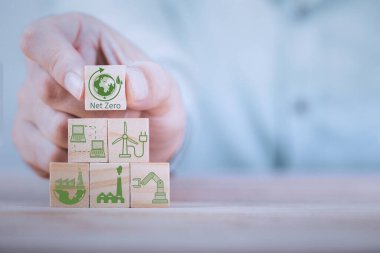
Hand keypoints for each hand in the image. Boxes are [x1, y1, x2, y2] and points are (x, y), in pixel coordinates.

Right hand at [13, 13, 185, 176]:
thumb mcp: (161, 85)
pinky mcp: (33, 141)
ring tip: (118, 131)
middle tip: (127, 114)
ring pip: (54, 128)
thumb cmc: (150, 99)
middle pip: (49, 91)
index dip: (60, 64)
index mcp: (72, 38)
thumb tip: (130, 87)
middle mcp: (43, 71)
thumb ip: (151, 81)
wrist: (149, 135)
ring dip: (98, 138)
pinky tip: (100, 153)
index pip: (41, 41)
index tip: (87, 88)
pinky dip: (83, 161)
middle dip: (98, 111)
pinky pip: (49, 158)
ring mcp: (34, 107)